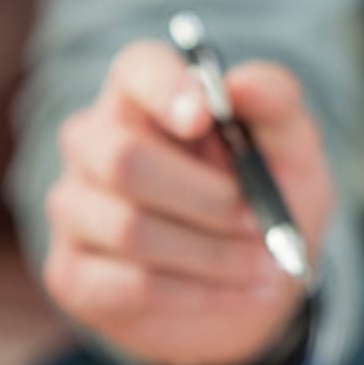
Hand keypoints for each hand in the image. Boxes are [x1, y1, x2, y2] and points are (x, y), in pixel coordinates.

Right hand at [43, 40, 333, 364]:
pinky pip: (130, 285)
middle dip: (206, 198)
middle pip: (122, 159)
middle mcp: (92, 141)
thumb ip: (275, 105)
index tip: (205, 117)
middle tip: (262, 222)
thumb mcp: (291, 148)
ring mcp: (73, 208)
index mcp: (142, 93)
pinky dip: (200, 294)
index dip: (166, 90)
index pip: (137, 70)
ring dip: (213, 255)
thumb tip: (241, 85)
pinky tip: (241, 294)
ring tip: (267, 266)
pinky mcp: (72, 274)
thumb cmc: (266, 193)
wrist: (254, 279)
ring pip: (130, 229)